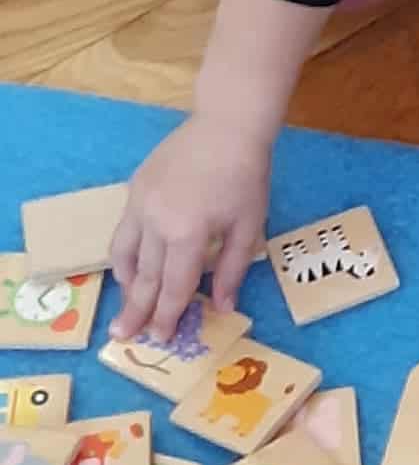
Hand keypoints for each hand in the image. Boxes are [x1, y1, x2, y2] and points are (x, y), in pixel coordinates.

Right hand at [109, 113, 270, 344]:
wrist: (228, 125)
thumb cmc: (246, 175)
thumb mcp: (248, 225)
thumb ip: (231, 269)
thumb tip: (221, 307)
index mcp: (187, 233)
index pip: (173, 286)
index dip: (167, 315)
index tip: (159, 339)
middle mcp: (156, 222)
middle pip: (145, 276)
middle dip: (135, 309)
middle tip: (122, 336)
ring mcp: (140, 203)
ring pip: (124, 253)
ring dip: (125, 282)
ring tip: (126, 303)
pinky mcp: (135, 187)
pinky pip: (124, 229)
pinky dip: (125, 252)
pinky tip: (131, 264)